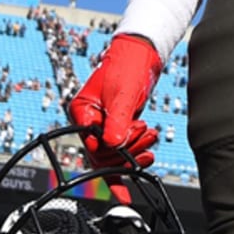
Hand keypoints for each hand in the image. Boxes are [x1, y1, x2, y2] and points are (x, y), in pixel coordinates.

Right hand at [68, 34, 162, 197]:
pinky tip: (133, 181)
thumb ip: (117, 120)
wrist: (142, 52)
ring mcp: (104, 125)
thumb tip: (114, 145)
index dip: (110, 149)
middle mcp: (89, 122)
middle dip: (126, 151)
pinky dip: (128, 163)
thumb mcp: (122, 94)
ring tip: (151, 140)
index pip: (92, 143)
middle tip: (146, 139)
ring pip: (114, 153)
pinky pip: (120, 151)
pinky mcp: (118, 126)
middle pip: (103, 152)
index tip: (128, 145)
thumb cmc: (127, 66)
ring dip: (134, 152)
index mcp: (82, 112)